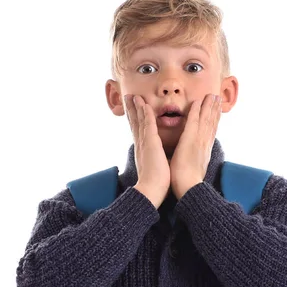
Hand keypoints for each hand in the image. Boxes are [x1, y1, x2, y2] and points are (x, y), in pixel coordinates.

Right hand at [124, 94, 170, 208]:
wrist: (151, 191)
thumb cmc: (155, 183)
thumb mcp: (154, 166)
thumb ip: (154, 158)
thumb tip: (157, 157)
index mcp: (143, 149)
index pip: (138, 130)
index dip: (135, 118)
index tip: (133, 109)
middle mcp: (141, 144)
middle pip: (135, 122)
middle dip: (132, 109)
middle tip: (128, 97)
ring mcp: (144, 143)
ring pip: (139, 121)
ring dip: (137, 107)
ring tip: (133, 96)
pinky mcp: (150, 143)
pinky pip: (147, 125)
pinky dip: (145, 114)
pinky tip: (144, 104)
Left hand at [170, 93, 221, 199]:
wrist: (189, 188)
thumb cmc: (188, 183)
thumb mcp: (195, 168)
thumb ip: (197, 161)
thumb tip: (196, 159)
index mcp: (205, 150)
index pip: (211, 131)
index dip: (215, 119)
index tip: (217, 110)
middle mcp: (205, 143)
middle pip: (212, 123)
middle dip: (215, 109)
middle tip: (218, 97)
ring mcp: (198, 141)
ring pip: (205, 119)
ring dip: (209, 106)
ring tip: (212, 95)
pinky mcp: (190, 140)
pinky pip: (194, 122)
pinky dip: (196, 111)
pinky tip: (197, 101)